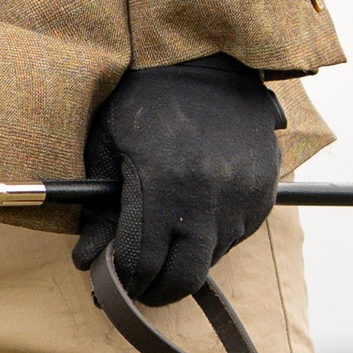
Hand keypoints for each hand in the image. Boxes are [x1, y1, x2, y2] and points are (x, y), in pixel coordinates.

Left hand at [76, 55, 285, 304]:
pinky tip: (193, 212)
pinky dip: (212, 237)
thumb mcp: (106, 147)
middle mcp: (210, 197)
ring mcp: (243, 197)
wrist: (206, 64)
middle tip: (136, 283)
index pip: (143, 264)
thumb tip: (87, 261)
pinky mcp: (265, 193)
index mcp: (164, 184)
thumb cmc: (144, 103)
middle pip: (183, 278)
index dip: (122, 283)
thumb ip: (97, 210)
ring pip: (211, 260)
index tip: (109, 286)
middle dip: (154, 288)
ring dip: (184, 259)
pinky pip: (236, 237)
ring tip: (164, 233)